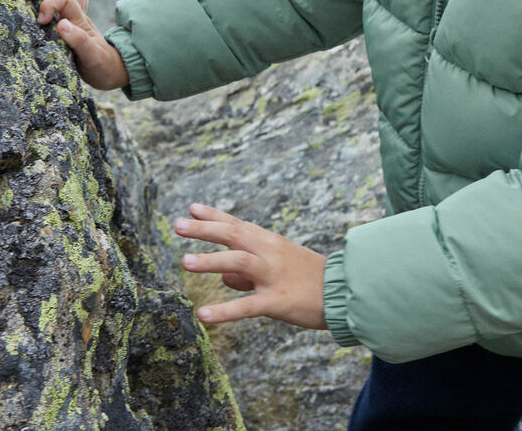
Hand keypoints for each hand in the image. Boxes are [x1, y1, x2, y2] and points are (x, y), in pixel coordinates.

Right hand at [31, 0, 128, 89]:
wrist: (112, 72)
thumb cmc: (103, 66)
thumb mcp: (92, 58)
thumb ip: (79, 41)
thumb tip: (62, 24)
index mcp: (80, 22)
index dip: (50, 3)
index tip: (41, 20)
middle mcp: (78, 17)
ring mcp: (75, 20)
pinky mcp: (71, 26)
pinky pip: (63, 4)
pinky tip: (40, 4)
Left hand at [174, 203, 327, 329]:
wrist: (343, 293)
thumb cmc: (308, 279)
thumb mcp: (280, 266)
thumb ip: (249, 270)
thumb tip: (223, 277)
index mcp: (271, 242)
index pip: (238, 224)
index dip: (214, 216)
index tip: (191, 208)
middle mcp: (270, 253)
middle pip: (234, 235)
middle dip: (205, 229)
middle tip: (178, 225)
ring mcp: (274, 276)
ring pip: (239, 262)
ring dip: (211, 261)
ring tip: (184, 262)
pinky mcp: (278, 301)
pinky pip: (247, 306)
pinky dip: (225, 310)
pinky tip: (203, 315)